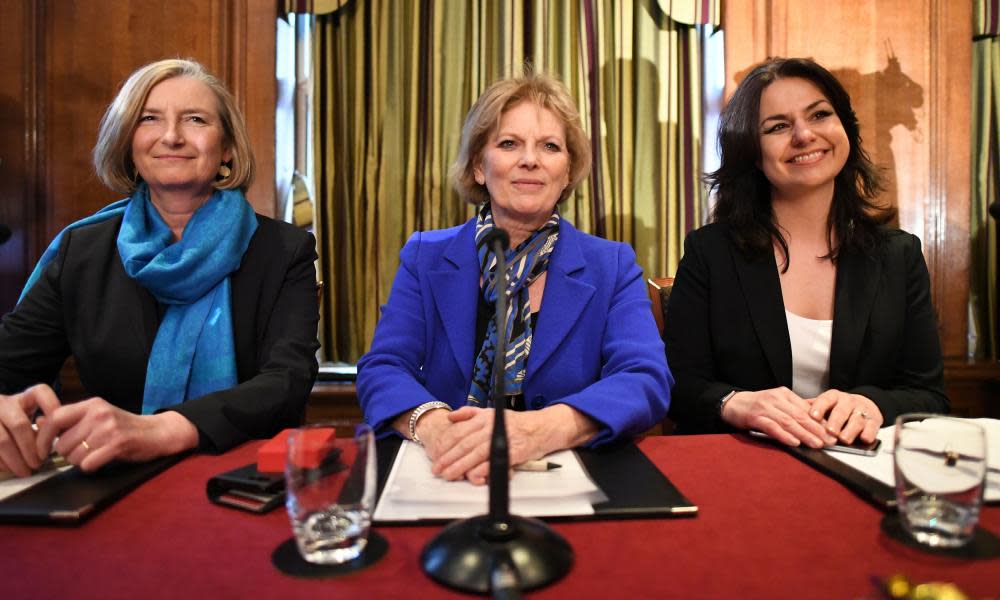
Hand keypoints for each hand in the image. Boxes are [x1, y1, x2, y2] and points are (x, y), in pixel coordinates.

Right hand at [0, 385, 60, 476]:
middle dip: (30, 448)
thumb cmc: (17, 422)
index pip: (41, 392)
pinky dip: (1, 462)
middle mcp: (4, 402)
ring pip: (2, 440)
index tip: (57, 430)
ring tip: (24, 471)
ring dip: (15, 460)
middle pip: (19, 425)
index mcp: (24, 396)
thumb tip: (49, 440)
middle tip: (37, 464)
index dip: (52, 408)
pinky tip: (9, 468)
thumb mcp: (30, 418)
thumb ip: (42, 427)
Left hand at [34, 397, 198, 472]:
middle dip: (67, 453)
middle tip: (83, 451)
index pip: (54, 418)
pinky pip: (88, 464)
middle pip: (62, 443)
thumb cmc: (125, 426)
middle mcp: (99, 413)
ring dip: (80, 461)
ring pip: (73, 456)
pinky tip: (101, 461)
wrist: (158, 432)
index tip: (41, 450)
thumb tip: (39, 421)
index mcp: (91, 404)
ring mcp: (109, 428)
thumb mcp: (98, 416)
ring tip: (95, 454)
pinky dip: (91, 467)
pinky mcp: (118, 444)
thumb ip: (70, 419)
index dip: (42, 436)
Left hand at [428, 404, 596, 484]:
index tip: (436, 454)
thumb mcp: (491, 412)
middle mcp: (491, 427)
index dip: (446, 444)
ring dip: (460, 466)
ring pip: (476, 454)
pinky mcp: (513, 452)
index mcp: (484, 417)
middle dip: (449, 458)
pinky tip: (471, 477)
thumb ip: (470, 413)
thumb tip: (450, 416)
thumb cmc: (516, 422)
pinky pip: (494, 462)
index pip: (460, 432)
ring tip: (448, 475)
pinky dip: (482, 470)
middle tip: (437, 469)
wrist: (542, 427)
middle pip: (465, 444)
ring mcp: (502, 439)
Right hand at [722, 387, 837, 448]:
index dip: (822, 421)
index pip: (807, 409)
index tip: (834, 433)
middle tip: (831, 441)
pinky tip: (793, 442)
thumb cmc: (757, 406)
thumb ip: (795, 409)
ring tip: (817, 444)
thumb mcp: (778, 403)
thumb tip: (818, 420)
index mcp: (785, 395)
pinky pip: (772, 426)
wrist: (732, 404)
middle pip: (800, 415)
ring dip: (804, 434)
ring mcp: (765, 407)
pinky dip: (784, 435)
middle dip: (817, 429)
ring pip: (789, 421)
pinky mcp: (755, 417)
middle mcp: (776, 399)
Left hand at [807, 390, 882, 443]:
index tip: (813, 416)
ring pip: (856, 420)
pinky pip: (872, 427)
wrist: (865, 404)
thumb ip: (811, 408)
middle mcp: (848, 402)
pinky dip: (869, 433)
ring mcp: (861, 411)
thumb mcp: (825, 404)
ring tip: (843, 439)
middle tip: (829, 431)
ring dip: (850, 430)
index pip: (825, 400)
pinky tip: (864, 439)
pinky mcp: (873, 421)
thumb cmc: (839, 407)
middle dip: (835, 421)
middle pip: (841, 411)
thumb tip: (793, 414)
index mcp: (833, 397)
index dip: (819, 408)